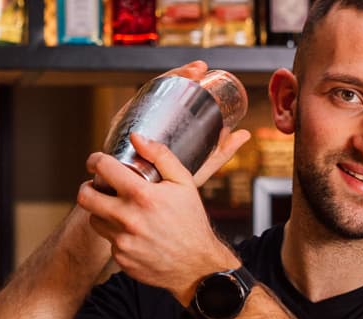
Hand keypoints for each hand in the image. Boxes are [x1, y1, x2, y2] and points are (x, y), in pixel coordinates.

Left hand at [77, 132, 246, 305]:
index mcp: (143, 196)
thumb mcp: (185, 184)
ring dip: (102, 212)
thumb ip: (160, 156)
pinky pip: (109, 241)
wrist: (198, 266)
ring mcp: (123, 241)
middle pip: (84, 196)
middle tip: (97, 187)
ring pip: (94, 219)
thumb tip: (136, 137)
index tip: (96, 162)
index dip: (95, 161)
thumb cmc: (192, 222)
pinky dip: (118, 235)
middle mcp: (128, 219)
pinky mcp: (121, 258)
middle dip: (88, 187)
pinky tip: (136, 235)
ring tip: (120, 211)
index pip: (103, 169)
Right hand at [104, 60, 248, 187]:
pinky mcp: (118, 136)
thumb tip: (244, 134)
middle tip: (196, 70)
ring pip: (144, 98)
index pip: (171, 93)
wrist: (138, 206)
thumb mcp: (199, 168)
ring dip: (165, 81)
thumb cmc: (167, 188)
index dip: (184, 77)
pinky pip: (127, 113)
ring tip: (187, 75)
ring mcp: (129, 127)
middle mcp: (145, 122)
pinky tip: (155, 93)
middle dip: (177, 74)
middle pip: (158, 91)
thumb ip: (219, 153)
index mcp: (162, 125)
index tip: (201, 69)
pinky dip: (140, 102)